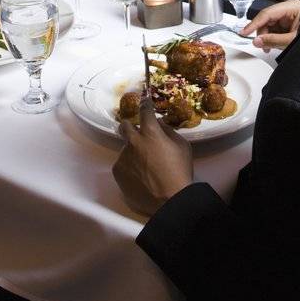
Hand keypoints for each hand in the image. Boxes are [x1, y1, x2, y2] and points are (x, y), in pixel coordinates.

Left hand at [114, 95, 193, 216]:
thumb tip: (159, 125)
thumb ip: (168, 132)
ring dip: (133, 153)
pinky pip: (122, 164)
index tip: (144, 100)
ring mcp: (123, 156)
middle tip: (138, 135)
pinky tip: (140, 177)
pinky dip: (129, 167)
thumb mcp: (182, 147)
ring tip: (145, 168)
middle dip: (129, 127)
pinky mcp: (117, 171)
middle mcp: (133, 141)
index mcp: (150, 132)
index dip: (145, 104)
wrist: (168, 200)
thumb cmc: (180, 172)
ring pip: (125, 148)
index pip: (145, 111)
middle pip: (124, 125)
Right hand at [241, 0, 299, 51]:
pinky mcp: (290, 23)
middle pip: (268, 19)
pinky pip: (276, 29)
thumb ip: (273, 41)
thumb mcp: (292, 40)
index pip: (267, 14)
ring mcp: (290, 16)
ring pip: (271, 25)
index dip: (254, 24)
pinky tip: (274, 45)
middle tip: (260, 45)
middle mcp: (289, 9)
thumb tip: (257, 41)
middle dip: (262, 33)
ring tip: (269, 48)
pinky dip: (273, 38)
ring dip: (267, 37)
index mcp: (291, 7)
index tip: (244, 32)